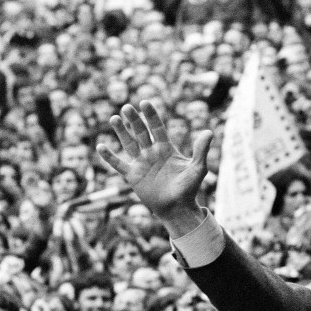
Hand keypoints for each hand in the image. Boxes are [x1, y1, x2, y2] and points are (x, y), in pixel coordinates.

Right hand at [97, 101, 211, 233]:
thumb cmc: (189, 188)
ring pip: (128, 144)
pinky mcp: (133, 176)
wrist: (178, 208)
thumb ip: (201, 150)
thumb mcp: (197, 168)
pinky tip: (101, 147)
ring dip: (121, 132)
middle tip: (127, 107)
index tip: (145, 102)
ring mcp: (141, 163)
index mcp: (166, 149)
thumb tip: (209, 132)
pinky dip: (109, 157)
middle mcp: (152, 153)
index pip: (157, 128)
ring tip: (114, 119)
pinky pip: (118, 164)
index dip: (151, 116)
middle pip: (141, 133)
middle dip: (134, 120)